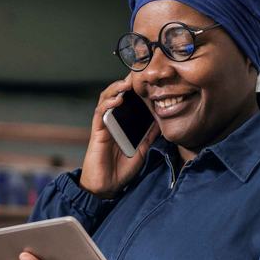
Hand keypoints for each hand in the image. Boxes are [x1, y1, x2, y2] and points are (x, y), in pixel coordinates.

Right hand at [80, 80, 158, 197]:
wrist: (106, 186)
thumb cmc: (120, 170)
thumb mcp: (141, 150)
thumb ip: (148, 136)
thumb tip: (161, 123)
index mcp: (122, 123)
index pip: (129, 101)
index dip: (136, 89)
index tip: (148, 79)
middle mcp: (112, 120)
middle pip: (117, 95)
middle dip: (126, 83)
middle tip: (138, 73)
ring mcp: (104, 124)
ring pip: (107, 99)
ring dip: (116, 88)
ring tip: (127, 81)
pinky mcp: (97, 131)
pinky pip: (101, 113)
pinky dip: (108, 104)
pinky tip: (118, 99)